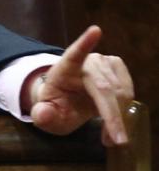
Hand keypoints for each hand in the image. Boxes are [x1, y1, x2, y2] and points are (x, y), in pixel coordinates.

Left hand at [24, 24, 133, 145]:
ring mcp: (104, 61)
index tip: (95, 31)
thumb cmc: (56, 105)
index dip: (84, 43)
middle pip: (104, 89)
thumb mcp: (46, 116)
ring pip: (119, 92)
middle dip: (112, 116)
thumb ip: (43, 116)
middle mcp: (86, 62)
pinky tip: (114, 122)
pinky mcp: (117, 66)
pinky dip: (124, 110)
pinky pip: (127, 91)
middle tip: (116, 140)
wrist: (66, 96)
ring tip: (110, 136)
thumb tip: (42, 113)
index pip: (73, 55)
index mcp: (63, 69)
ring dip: (118, 117)